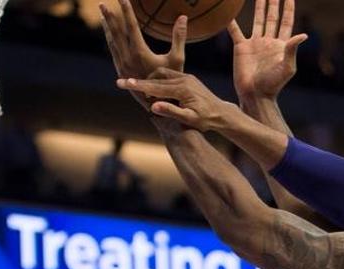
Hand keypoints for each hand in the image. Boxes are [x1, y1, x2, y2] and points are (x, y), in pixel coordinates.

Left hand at [100, 0, 187, 109]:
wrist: (157, 104)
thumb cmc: (170, 82)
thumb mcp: (177, 59)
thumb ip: (179, 37)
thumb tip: (183, 17)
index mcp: (140, 52)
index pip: (131, 25)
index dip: (127, 10)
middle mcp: (127, 57)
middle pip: (116, 31)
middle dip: (109, 16)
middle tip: (102, 3)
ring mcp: (122, 64)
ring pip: (111, 40)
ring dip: (107, 26)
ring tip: (103, 13)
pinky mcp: (121, 69)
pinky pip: (113, 49)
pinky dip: (110, 38)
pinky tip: (109, 32)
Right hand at [117, 69, 231, 131]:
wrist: (221, 113)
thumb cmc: (206, 120)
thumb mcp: (189, 119)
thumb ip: (171, 111)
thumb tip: (153, 106)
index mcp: (182, 90)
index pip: (154, 87)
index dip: (137, 85)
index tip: (121, 82)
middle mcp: (184, 79)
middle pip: (155, 78)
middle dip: (139, 81)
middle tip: (123, 82)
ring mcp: (186, 77)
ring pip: (162, 74)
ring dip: (150, 80)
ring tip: (140, 89)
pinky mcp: (188, 78)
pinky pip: (169, 75)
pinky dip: (159, 80)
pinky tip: (154, 87)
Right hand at [228, 0, 307, 101]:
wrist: (255, 94)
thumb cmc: (273, 85)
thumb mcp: (287, 68)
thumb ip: (292, 50)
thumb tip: (304, 34)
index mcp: (281, 45)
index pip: (286, 21)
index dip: (288, 8)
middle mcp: (268, 41)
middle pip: (272, 17)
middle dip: (273, 3)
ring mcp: (255, 44)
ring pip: (257, 20)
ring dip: (258, 7)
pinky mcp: (241, 48)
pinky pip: (236, 31)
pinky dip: (232, 22)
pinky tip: (229, 12)